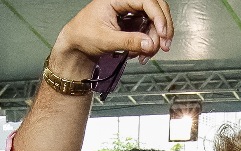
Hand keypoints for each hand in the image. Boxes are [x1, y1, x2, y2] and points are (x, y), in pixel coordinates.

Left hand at [49, 0, 173, 78]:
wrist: (76, 44)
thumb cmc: (83, 35)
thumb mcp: (106, 39)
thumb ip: (129, 41)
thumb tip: (150, 44)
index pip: (146, 1)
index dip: (158, 17)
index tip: (162, 33)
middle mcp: (127, 2)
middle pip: (156, 9)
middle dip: (162, 28)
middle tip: (164, 45)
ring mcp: (131, 12)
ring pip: (154, 21)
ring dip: (155, 39)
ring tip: (146, 56)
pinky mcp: (132, 22)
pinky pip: (147, 30)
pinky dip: (148, 43)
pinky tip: (141, 54)